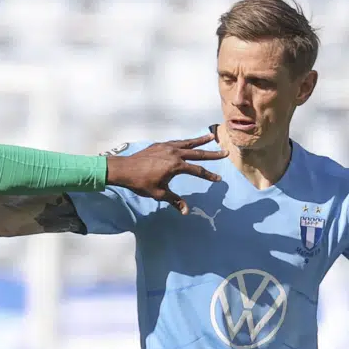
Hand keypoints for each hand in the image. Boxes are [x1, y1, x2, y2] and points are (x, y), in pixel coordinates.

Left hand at [104, 135, 224, 214]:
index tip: (218, 179)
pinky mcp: (160, 145)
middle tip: (224, 152)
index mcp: (176, 165)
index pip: (197, 170)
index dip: (209, 176)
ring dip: (200, 140)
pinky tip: (189, 141)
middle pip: (197, 153)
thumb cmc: (141, 183)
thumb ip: (174, 200)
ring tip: (211, 136)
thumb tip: (186, 212)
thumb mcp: (159, 194)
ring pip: (187, 143)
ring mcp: (167, 147)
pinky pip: (177, 142)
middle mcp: (174, 153)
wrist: (124, 169)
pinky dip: (185, 141)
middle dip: (212, 154)